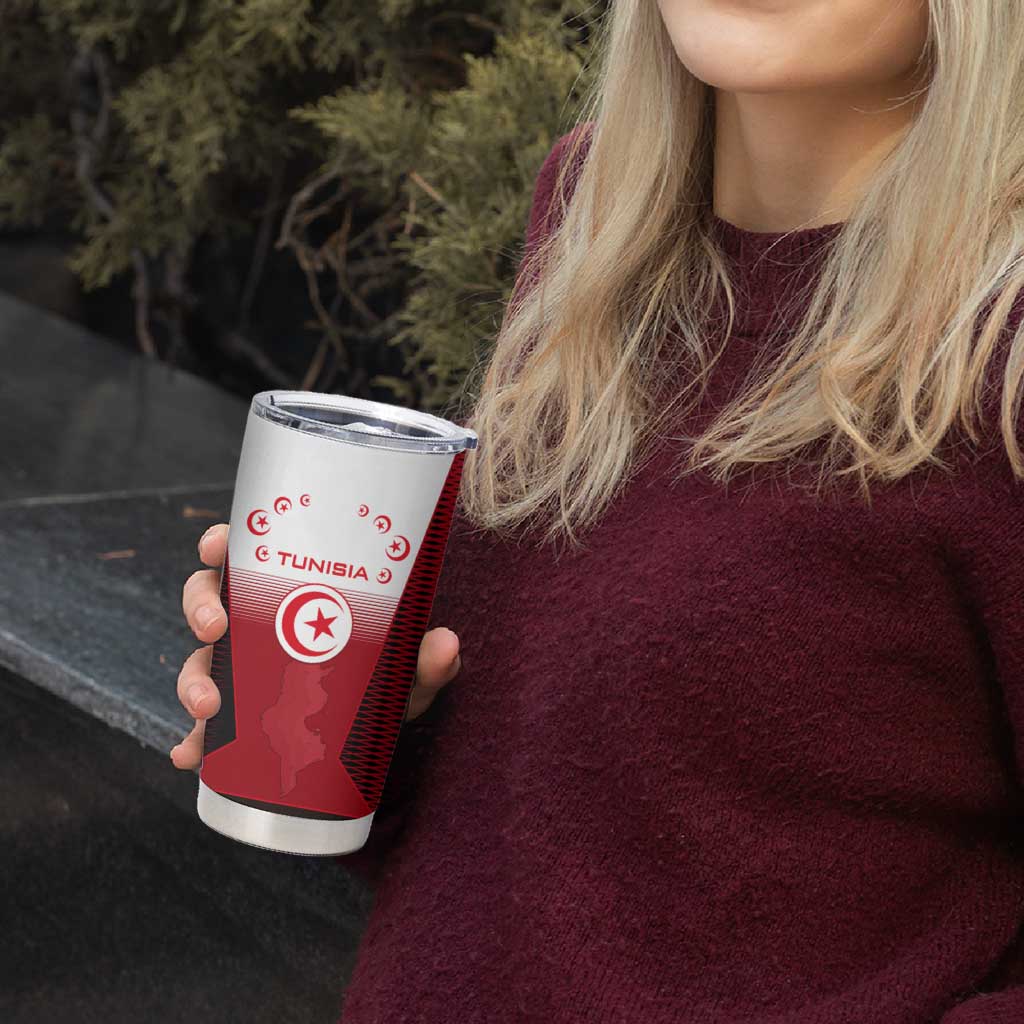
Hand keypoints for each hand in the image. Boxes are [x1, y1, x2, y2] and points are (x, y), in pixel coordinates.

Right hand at [169, 523, 461, 768]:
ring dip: (193, 680)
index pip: (246, 554)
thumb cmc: (388, 676)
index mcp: (289, 591)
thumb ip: (427, 658)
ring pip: (199, 661)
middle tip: (216, 629)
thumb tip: (447, 644)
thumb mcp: (408, 667)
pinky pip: (205, 727)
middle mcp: (257, 624)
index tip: (216, 545)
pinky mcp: (237, 718)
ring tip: (208, 708)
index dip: (221, 543)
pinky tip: (190, 756)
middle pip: (208, 600)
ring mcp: (242, 670)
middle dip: (202, 610)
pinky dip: (193, 741)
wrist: (380, 728)